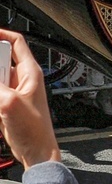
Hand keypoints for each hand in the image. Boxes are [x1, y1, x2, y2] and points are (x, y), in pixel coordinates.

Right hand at [0, 29, 61, 169]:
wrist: (36, 150)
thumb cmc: (34, 129)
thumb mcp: (9, 104)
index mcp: (30, 71)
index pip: (16, 42)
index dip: (0, 33)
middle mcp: (22, 78)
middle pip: (0, 59)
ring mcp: (14, 90)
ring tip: (0, 102)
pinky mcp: (7, 102)